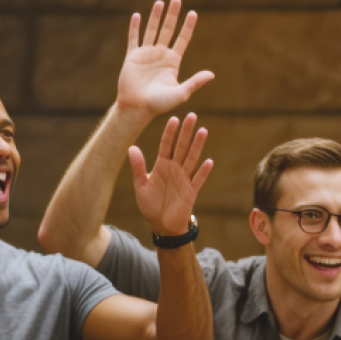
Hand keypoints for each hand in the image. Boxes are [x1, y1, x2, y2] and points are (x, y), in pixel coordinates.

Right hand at [116, 0, 212, 119]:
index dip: (188, 26)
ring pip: (152, 30)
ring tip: (160, 2)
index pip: (182, 39)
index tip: (193, 13)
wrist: (137, 108)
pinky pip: (134, 39)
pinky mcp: (132, 57)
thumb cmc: (159, 104)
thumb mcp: (180, 93)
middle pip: (168, 30)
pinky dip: (135, 27)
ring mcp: (146, 54)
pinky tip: (137, 15)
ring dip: (155, 16)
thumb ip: (195, 82)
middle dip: (172, 15)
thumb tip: (212, 75)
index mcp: (173, 61)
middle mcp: (160, 55)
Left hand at [129, 114, 212, 239]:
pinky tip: (208, 162)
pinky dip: (203, 172)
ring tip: (203, 131)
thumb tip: (131, 147)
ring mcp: (184, 179)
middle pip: (182, 147)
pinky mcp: (191, 192)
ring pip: (192, 159)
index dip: (170, 133)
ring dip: (197, 146)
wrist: (162, 224)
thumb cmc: (151, 204)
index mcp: (162, 166)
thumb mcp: (141, 186)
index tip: (174, 119)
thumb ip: (138, 168)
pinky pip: (198, 180)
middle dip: (187, 132)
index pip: (166, 145)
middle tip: (192, 115)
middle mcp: (175, 169)